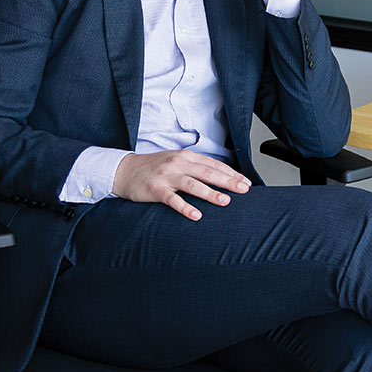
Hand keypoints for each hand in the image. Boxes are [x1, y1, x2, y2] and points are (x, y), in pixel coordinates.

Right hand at [112, 150, 250, 220]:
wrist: (125, 170)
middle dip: (228, 181)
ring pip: (192, 184)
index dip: (231, 173)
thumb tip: (221, 177)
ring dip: (210, 193)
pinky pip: (172, 199)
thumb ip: (196, 168)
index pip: (213, 164)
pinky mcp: (155, 189)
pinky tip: (196, 215)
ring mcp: (166, 176)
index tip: (246, 183)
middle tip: (244, 190)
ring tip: (225, 201)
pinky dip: (185, 207)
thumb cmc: (155, 168)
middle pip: (207, 172)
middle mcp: (178, 163)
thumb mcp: (177, 162)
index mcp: (186, 156)